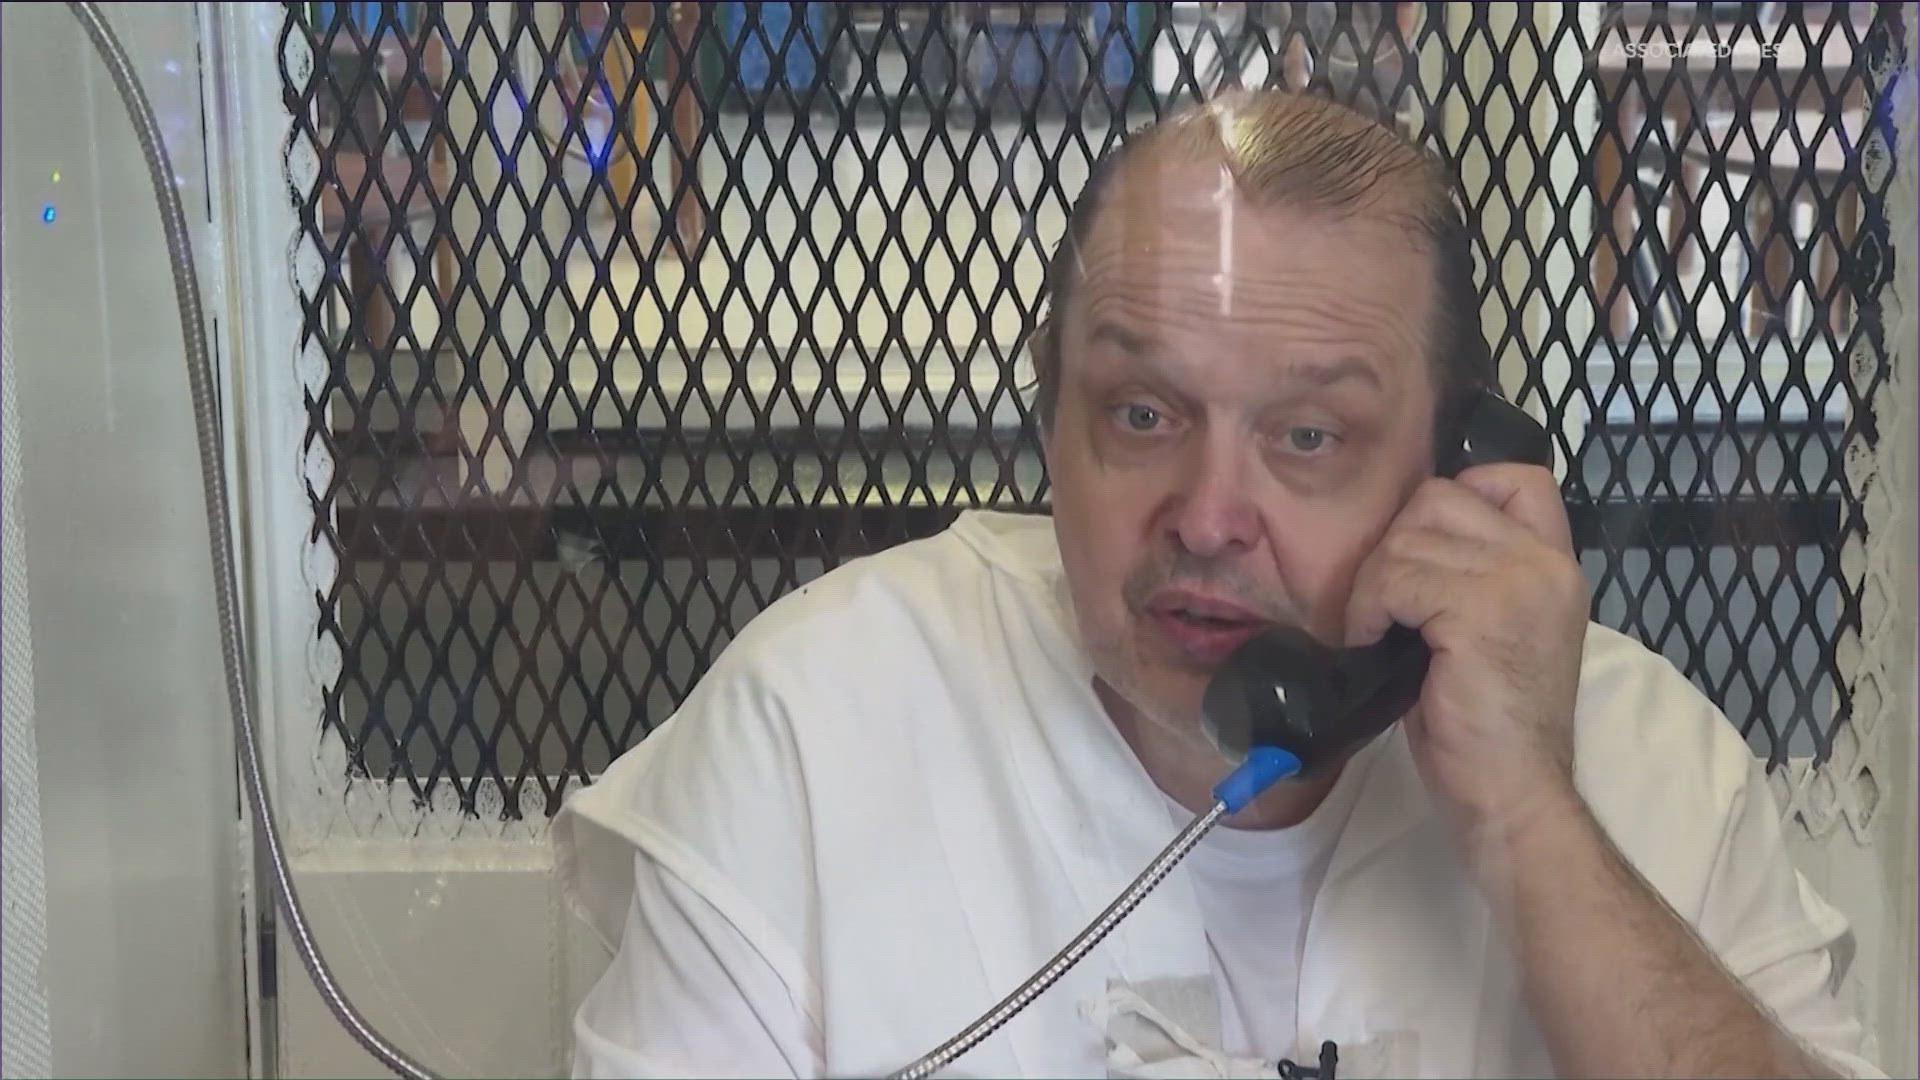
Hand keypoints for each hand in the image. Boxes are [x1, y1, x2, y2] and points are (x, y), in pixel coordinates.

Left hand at [1342, 463, 1590, 852]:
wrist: (1512, 794)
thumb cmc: (1489, 727)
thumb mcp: (1494, 632)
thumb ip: (1473, 575)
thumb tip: (1404, 535)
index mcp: (1556, 565)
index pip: (1514, 478)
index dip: (1454, 498)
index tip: (1422, 555)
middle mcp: (1546, 562)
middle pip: (1439, 497)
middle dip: (1395, 546)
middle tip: (1386, 605)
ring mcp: (1518, 581)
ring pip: (1408, 537)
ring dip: (1374, 584)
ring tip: (1378, 631)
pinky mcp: (1481, 609)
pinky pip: (1395, 577)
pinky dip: (1369, 610)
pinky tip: (1374, 645)